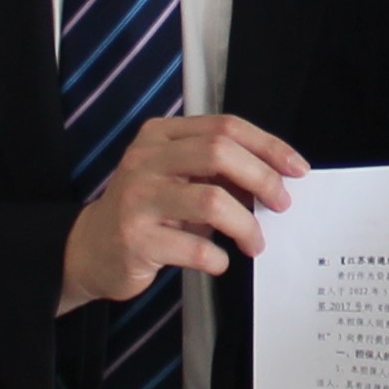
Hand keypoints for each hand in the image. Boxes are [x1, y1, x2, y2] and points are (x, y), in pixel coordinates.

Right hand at [62, 115, 306, 311]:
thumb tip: (277, 178)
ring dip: (246, 225)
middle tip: (282, 204)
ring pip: (211, 201)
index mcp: (159, 135)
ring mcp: (138, 198)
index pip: (225, 126)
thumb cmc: (148, 211)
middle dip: (262, 179)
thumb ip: (218, 171)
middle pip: (219, 153)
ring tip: (255, 243)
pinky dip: (218, 258)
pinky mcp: (135, 238)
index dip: (268, 146)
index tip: (297, 169)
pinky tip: (219, 262)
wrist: (90, 249)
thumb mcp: (178, 179)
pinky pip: (195, 247)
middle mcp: (145, 159)